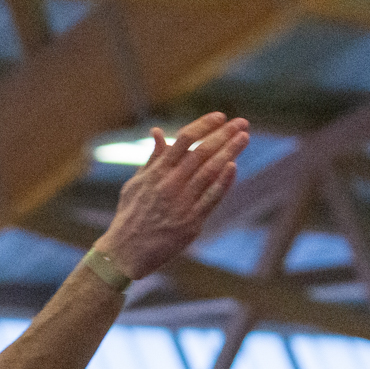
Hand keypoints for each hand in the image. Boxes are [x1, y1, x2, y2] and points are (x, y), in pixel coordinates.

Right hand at [94, 112, 248, 278]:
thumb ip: (152, 159)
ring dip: (229, 152)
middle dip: (224, 134)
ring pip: (210, 171)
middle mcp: (170, 184)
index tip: (220, 116)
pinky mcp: (191, 222)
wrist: (125, 252)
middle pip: (202, 152)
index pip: (184, 139)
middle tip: (242, 122)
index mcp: (157, 172)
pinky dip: (223, 182)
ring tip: (244, 138)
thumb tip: (158, 132)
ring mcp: (182, 203)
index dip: (204, 125)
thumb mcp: (135, 183)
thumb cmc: (130, 216)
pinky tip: (234, 167)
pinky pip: (211, 198)